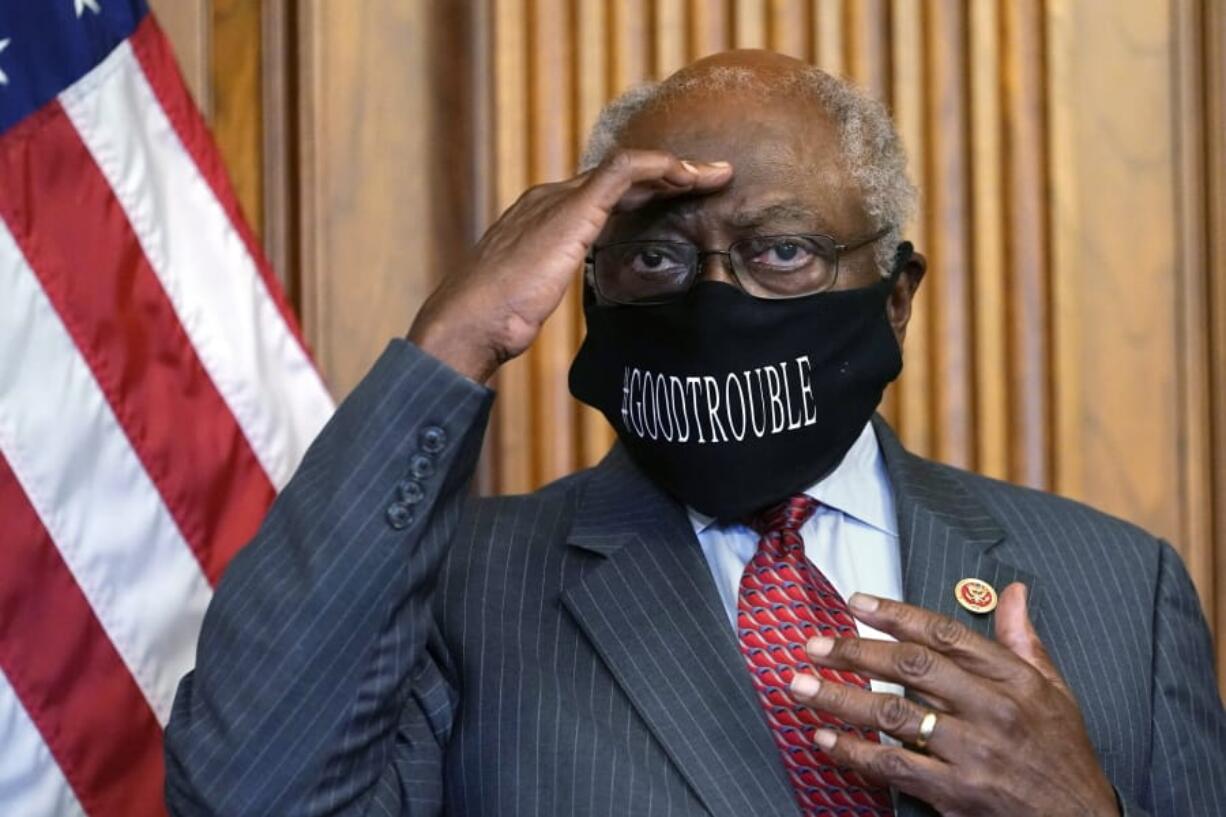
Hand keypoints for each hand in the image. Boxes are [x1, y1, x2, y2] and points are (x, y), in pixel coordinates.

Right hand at [407, 151, 732, 382]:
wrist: (469, 321)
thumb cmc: (496, 322)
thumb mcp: (536, 301)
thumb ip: (559, 290)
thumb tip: (591, 309)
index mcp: (542, 218)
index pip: (604, 195)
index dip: (646, 195)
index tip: (682, 205)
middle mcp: (551, 199)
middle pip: (621, 178)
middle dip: (670, 177)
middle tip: (712, 181)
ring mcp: (560, 201)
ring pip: (630, 169)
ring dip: (677, 169)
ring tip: (715, 176)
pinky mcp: (571, 210)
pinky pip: (625, 171)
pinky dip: (662, 167)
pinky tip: (690, 175)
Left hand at [788, 583, 1117, 816]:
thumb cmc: (1063, 755)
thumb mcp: (1056, 692)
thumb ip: (1025, 641)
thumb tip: (1015, 592)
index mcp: (1015, 680)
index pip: (944, 634)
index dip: (895, 615)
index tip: (857, 602)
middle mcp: (991, 710)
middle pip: (911, 667)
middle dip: (855, 651)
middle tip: (814, 644)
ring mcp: (972, 753)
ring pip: (893, 715)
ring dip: (839, 697)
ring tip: (800, 685)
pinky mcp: (956, 793)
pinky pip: (894, 766)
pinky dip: (854, 752)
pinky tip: (825, 737)